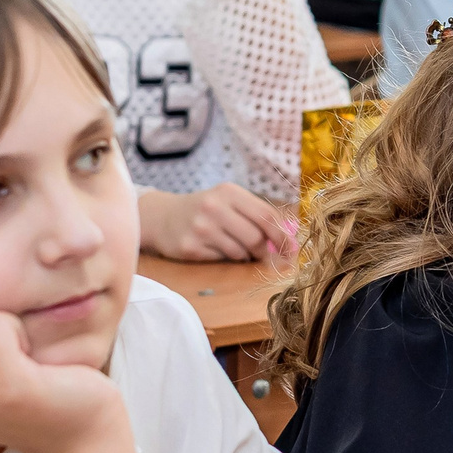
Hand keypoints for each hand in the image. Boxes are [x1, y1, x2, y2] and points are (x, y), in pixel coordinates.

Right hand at [139, 183, 296, 260]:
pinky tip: (214, 248)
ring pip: (240, 252)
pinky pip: (221, 260)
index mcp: (229, 192)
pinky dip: (224, 258)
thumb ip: (258, 215)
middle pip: (256, 238)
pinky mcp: (190, 247)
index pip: (266, 216)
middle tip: (264, 255)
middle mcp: (214, 207)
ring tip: (232, 245)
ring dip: (243, 255)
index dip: (282, 236)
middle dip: (264, 251)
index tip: (291, 249)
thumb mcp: (229, 202)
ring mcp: (201, 228)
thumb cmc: (205, 210)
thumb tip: (291, 237)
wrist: (161, 216)